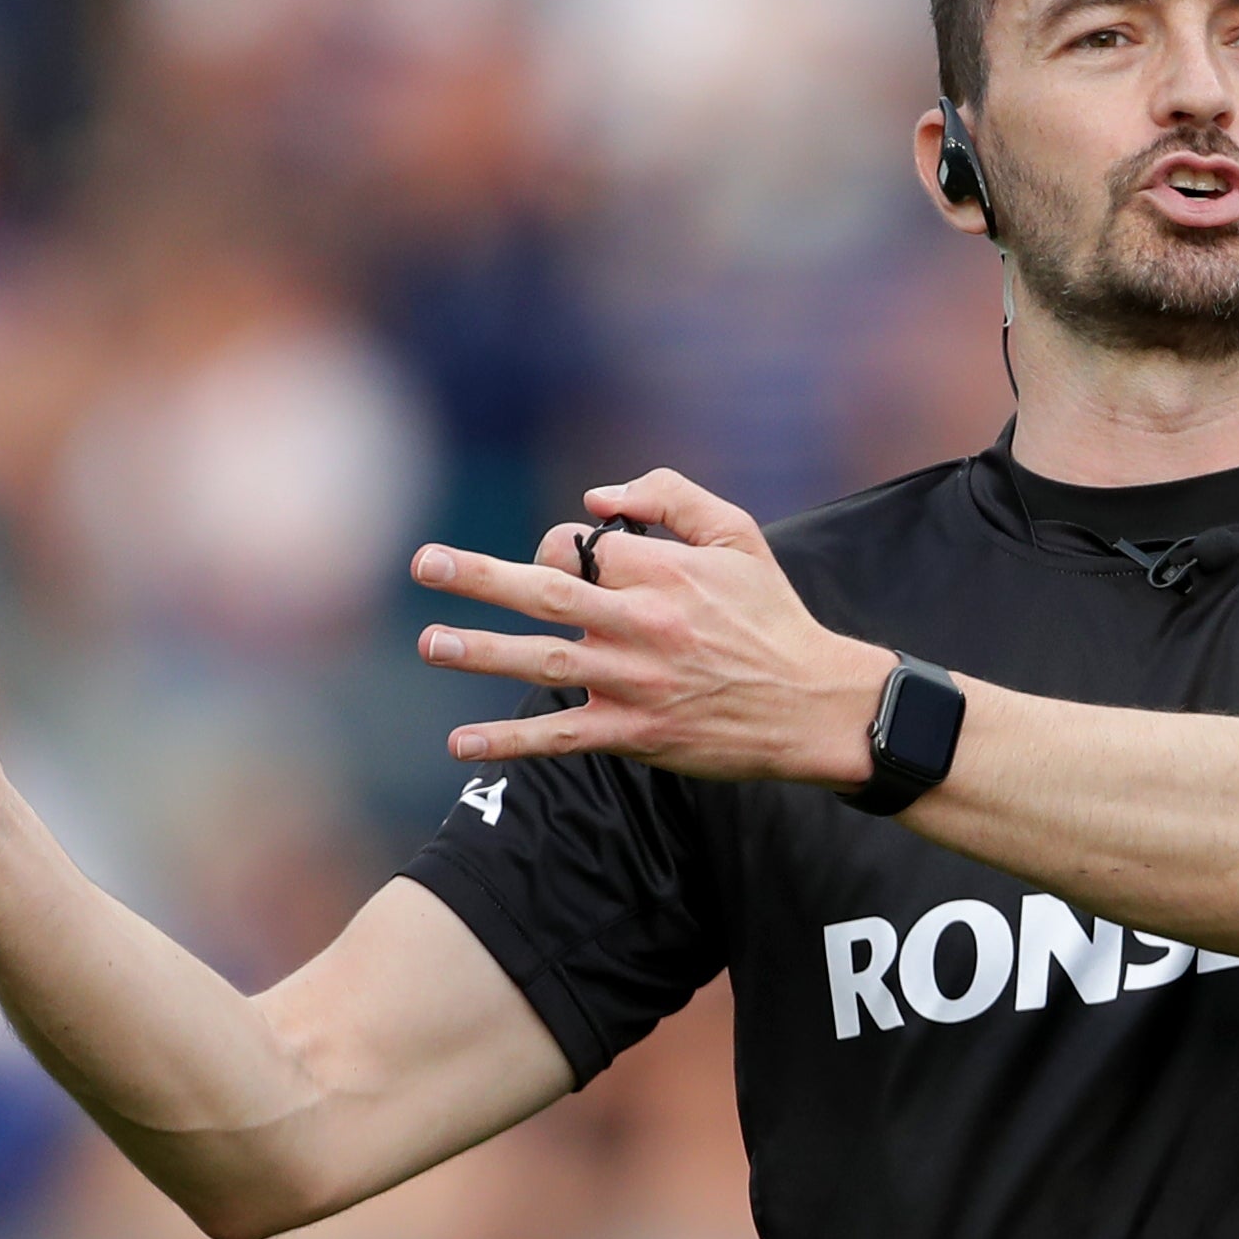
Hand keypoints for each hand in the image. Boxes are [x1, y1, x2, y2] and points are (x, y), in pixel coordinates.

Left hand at [412, 471, 887, 787]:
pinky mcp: (636, 732)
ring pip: (543, 662)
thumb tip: (595, 495)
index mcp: (663, 571)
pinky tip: (459, 743)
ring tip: (430, 643)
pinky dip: (509, 741)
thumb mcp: (738, 536)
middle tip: (424, 563)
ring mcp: (635, 681)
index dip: (558, 548)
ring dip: (481, 651)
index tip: (564, 562)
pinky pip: (561, 737)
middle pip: (545, 591)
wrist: (814, 705)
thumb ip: (670, 497)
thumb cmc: (772, 617)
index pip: (579, 546)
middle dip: (478, 575)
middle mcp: (642, 623)